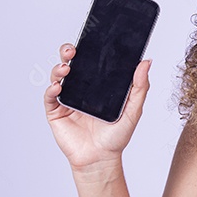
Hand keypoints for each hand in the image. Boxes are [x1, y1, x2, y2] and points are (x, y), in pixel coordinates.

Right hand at [43, 43, 152, 170]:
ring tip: (66, 68)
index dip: (89, 48)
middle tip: (73, 50)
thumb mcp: (133, 110)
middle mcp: (81, 89)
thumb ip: (140, 87)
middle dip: (68, 52)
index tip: (91, 38)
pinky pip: (49, 97)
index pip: (91, 61)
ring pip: (58, 76)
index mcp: (98, 86)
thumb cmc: (116, 136)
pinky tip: (57, 87)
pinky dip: (51, 89)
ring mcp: (67, 99)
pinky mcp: (56, 112)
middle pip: (71, 63)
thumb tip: (146, 62)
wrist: (101, 159)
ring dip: (59, 68)